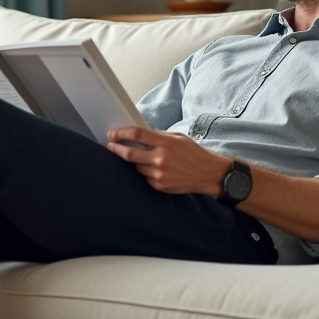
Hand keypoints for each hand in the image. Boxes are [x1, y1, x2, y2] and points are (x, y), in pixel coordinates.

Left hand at [106, 127, 231, 195]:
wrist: (208, 173)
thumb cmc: (193, 153)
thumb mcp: (177, 137)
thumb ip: (157, 135)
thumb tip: (137, 134)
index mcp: (166, 142)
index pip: (136, 134)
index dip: (120, 133)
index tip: (112, 134)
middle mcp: (161, 158)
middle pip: (129, 153)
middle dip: (116, 149)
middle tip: (111, 145)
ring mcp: (160, 173)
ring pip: (136, 166)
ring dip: (135, 161)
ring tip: (144, 158)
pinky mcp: (160, 185)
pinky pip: (145, 177)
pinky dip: (146, 172)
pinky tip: (156, 169)